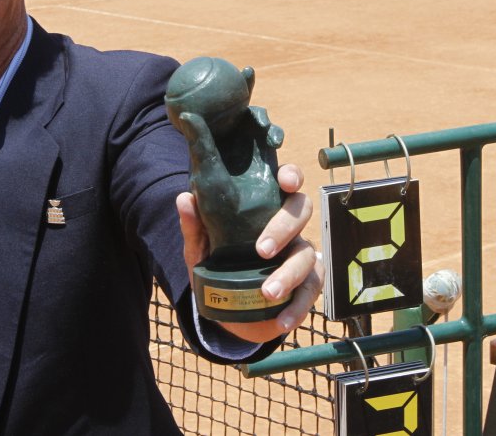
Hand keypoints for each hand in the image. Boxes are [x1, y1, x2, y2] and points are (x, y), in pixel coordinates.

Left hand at [176, 163, 323, 343]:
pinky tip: (281, 321)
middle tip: (261, 250)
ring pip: (308, 255)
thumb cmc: (217, 270)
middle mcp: (288, 227)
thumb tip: (184, 199)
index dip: (291, 175)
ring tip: (268, 293)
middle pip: (302, 211)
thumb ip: (195, 228)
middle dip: (284, 227)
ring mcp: (300, 255)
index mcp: (265, 209)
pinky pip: (311, 292)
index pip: (286, 183)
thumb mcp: (200, 251)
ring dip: (289, 274)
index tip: (286, 182)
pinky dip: (297, 308)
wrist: (228, 312)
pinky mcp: (306, 284)